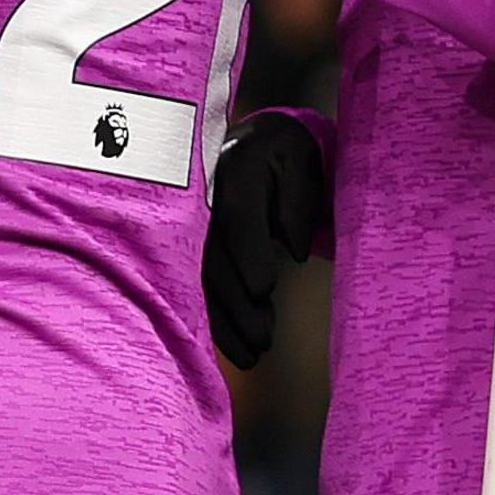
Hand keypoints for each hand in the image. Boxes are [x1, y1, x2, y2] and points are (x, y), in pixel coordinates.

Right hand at [205, 108, 332, 366]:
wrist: (255, 140)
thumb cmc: (289, 155)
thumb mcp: (304, 163)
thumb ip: (301, 202)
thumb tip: (294, 250)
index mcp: (238, 168)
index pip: (239, 213)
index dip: (249, 252)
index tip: (266, 290)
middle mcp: (204, 196)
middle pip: (213, 256)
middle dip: (236, 304)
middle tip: (264, 341)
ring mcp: (192, 223)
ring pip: (200, 278)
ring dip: (223, 321)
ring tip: (253, 354)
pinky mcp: (191, 243)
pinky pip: (197, 284)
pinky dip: (214, 317)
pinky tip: (234, 345)